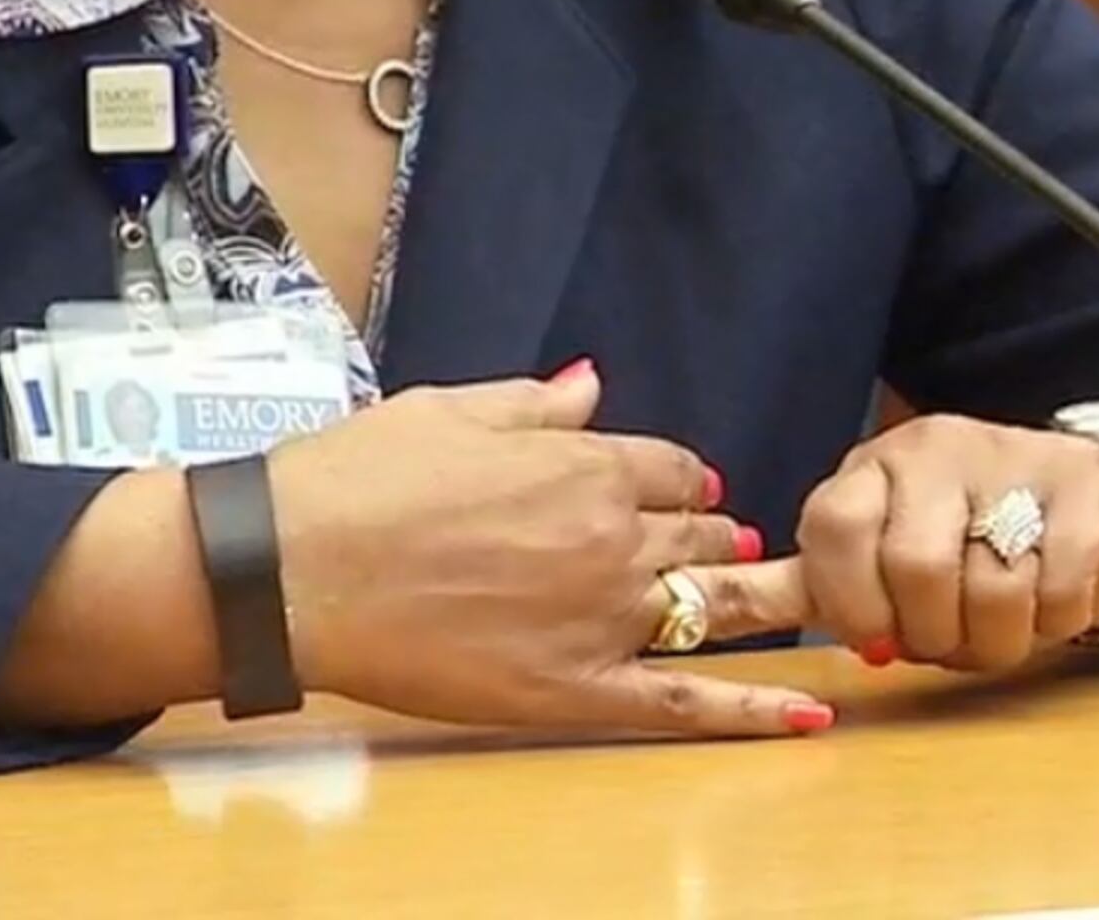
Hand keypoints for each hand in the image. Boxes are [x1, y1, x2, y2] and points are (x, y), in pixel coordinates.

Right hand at [265, 361, 828, 737]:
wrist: (292, 570)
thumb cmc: (356, 481)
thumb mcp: (448, 411)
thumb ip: (537, 404)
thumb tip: (594, 383)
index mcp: (583, 466)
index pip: (670, 466)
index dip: (678, 476)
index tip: (682, 485)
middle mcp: (610, 540)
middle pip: (694, 534)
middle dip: (708, 532)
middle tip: (718, 539)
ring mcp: (600, 620)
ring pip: (701, 606)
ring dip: (740, 597)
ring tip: (769, 597)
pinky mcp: (575, 691)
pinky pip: (685, 703)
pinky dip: (752, 711)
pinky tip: (807, 716)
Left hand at [792, 414, 1098, 674]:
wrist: (1083, 495)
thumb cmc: (964, 538)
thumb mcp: (881, 548)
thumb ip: (820, 582)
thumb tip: (720, 609)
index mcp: (875, 466)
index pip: (833, 528)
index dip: (850, 605)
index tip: (875, 639)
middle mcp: (938, 448)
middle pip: (915, 567)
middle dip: (932, 635)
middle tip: (947, 643)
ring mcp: (1017, 458)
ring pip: (992, 590)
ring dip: (996, 641)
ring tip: (998, 630)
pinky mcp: (1088, 487)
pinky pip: (1060, 591)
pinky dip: (1055, 624)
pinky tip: (1051, 605)